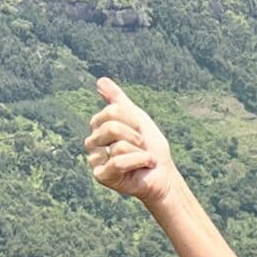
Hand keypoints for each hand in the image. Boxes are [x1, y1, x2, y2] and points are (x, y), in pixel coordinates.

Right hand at [84, 78, 183, 210]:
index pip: (112, 111)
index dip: (132, 119)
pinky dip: (138, 162)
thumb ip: (118, 100)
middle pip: (112, 127)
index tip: (140, 130)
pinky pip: (118, 162)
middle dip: (135, 136)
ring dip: (139, 152)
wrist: (163, 174)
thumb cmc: (150, 147)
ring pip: (118, 146)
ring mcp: (95, 160)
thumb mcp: (137, 118)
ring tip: (142, 159)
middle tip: (141, 146)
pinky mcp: (101, 176)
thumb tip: (100, 80)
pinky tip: (143, 167)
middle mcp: (93, 142)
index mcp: (99, 126)